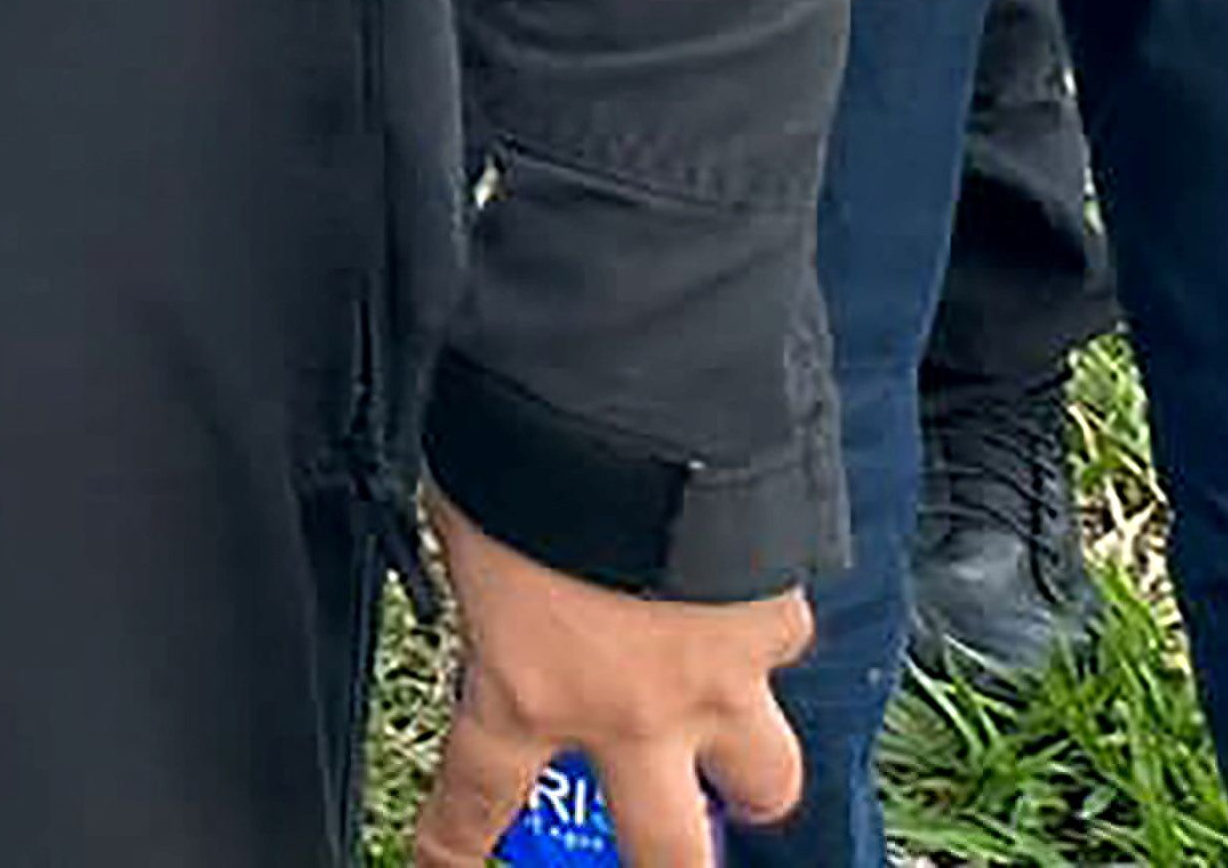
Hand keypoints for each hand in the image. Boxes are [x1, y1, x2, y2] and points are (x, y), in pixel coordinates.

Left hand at [416, 490, 804, 867]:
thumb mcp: (465, 524)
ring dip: (751, 780)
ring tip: (739, 769)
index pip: (479, 796)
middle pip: (667, 852)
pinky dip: (765, 637)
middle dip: (666, 867)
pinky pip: (781, 650)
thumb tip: (484, 560)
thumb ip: (485, 575)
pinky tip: (749, 611)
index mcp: (526, 689)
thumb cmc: (523, 455)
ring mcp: (717, 680)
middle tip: (659, 858)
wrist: (632, 406)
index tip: (447, 866)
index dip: (457, 846)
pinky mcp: (774, 624)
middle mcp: (629, 711)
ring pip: (765, 781)